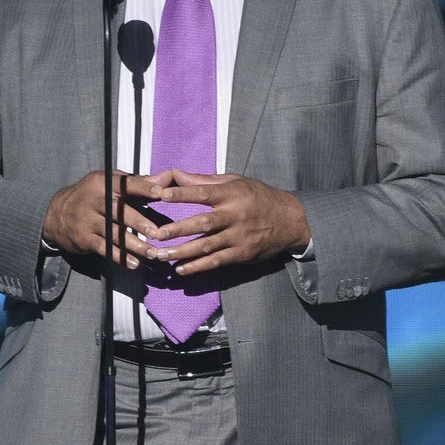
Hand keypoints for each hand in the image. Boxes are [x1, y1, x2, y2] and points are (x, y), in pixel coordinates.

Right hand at [42, 170, 169, 268]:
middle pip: (118, 211)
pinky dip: (119, 257)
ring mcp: (87, 220)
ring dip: (134, 245)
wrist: (56, 214)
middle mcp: (94, 200)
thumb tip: (167, 176)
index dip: (143, 187)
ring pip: (113, 233)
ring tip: (152, 253)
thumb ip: (139, 182)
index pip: (125, 184)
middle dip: (139, 222)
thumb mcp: (110, 182)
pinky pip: (104, 249)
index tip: (161, 193)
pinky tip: (134, 263)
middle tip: (158, 232)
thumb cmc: (93, 195)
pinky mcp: (84, 238)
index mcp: (103, 182)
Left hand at [146, 171, 310, 274]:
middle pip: (202, 223)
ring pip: (206, 246)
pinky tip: (181, 269)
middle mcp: (235, 215)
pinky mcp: (242, 254)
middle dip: (176, 230)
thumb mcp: (236, 182)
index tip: (161, 195)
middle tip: (154, 235)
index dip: (182, 194)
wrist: (290, 220)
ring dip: (182, 252)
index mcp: (232, 194)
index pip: (203, 192)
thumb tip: (176, 175)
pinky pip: (216, 261)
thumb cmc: (258, 197)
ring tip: (160, 255)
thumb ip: (204, 180)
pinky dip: (197, 267)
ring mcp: (238, 237)